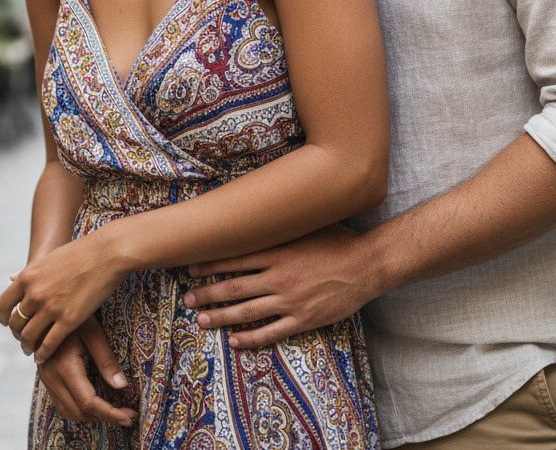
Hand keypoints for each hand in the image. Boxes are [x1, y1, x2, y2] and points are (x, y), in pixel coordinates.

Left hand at [0, 232, 127, 363]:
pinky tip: (43, 357)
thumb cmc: (83, 251)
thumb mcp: (50, 257)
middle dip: (17, 334)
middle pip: (15, 323)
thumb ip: (30, 271)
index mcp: (28, 276)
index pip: (3, 304)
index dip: (3, 317)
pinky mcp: (68, 320)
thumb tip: (11, 278)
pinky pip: (48, 344)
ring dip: (28, 346)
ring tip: (32, 350)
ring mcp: (51, 308)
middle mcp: (35, 293)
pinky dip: (42, 354)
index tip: (7, 322)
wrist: (109, 252)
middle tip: (23, 338)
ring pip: (29, 337)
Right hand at [35, 319, 137, 425]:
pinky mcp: (46, 377)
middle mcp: (51, 377)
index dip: (110, 413)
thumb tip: (121, 386)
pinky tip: (95, 404)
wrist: (46, 306)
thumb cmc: (74, 315)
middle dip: (105, 418)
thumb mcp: (93, 331)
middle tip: (128, 416)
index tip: (130, 415)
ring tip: (115, 412)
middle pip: (78, 411)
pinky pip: (61, 403)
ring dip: (92, 416)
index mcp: (64, 366)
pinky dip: (79, 410)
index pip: (88, 401)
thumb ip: (106, 360)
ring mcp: (46, 378)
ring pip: (68, 411)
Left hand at [183, 224, 374, 349]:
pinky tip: (235, 341)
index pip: (235, 258)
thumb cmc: (338, 240)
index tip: (191, 266)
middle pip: (234, 287)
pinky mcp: (303, 319)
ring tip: (202, 320)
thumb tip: (256, 215)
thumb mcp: (307, 226)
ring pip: (247, 311)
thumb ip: (281, 226)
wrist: (367, 264)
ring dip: (221, 317)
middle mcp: (280, 276)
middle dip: (207, 293)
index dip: (211, 263)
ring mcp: (291, 301)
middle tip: (187, 299)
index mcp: (279, 251)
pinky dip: (251, 338)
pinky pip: (271, 332)